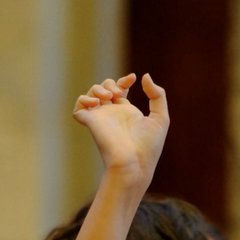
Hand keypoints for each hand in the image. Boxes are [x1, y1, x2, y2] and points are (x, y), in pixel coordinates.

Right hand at [72, 72, 168, 188]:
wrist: (134, 163)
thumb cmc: (148, 146)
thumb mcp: (161, 118)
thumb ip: (157, 95)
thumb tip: (145, 76)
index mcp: (127, 114)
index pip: (120, 91)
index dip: (124, 81)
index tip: (132, 78)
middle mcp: (113, 115)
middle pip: (105, 89)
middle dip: (110, 83)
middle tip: (118, 94)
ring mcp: (101, 118)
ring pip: (90, 94)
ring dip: (98, 88)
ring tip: (109, 97)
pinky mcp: (90, 122)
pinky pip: (78, 108)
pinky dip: (83, 99)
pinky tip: (96, 103)